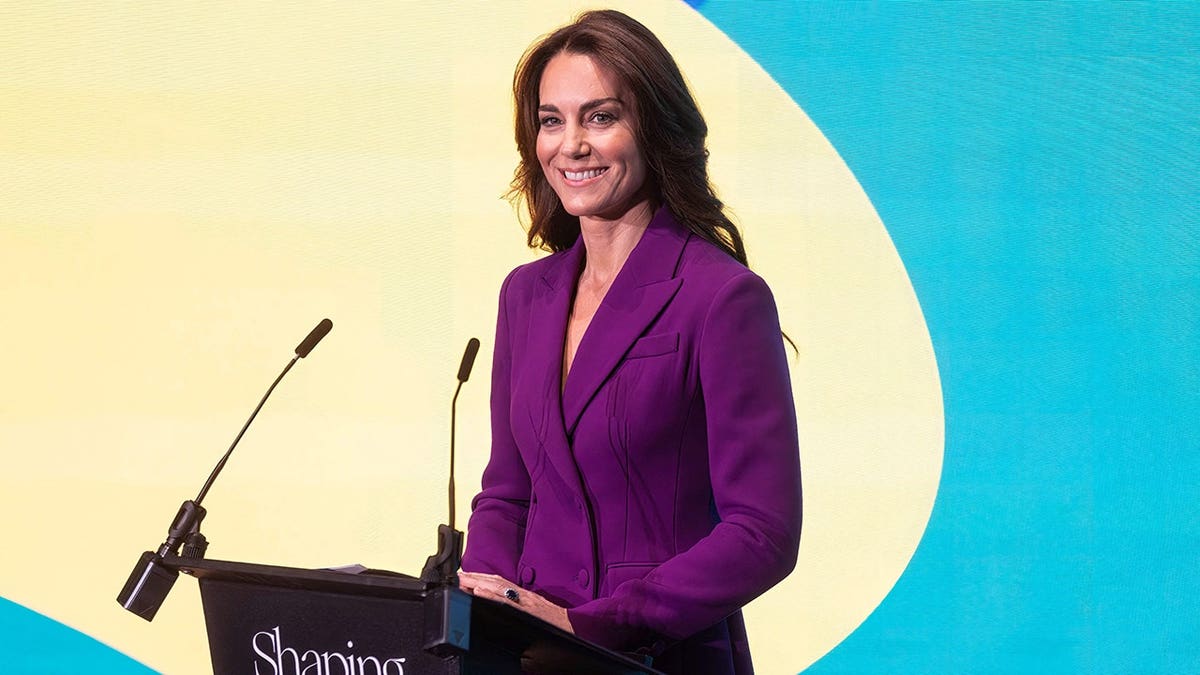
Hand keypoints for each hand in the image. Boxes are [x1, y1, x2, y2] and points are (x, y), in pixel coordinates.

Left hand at [458, 571, 573, 633]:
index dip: (481, 577)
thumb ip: (520, 609)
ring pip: (498, 588)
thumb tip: (503, 610)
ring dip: (478, 582)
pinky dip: (492, 596)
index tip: (464, 575)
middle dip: (474, 578)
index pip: (499, 582)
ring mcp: (525, 602)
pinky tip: (479, 592)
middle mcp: (523, 595)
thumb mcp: (536, 612)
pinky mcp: (527, 611)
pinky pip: (507, 602)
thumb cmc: (556, 623)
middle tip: (456, 575)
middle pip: (495, 582)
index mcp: (524, 596)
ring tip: (462, 580)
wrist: (575, 627)